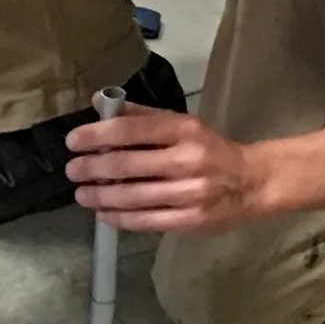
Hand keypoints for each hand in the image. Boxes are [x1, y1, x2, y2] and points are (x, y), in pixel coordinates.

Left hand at [65, 102, 265, 232]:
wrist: (252, 183)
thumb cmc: (210, 149)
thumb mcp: (182, 123)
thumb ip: (141, 115)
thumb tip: (98, 102)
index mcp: (183, 129)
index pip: (131, 130)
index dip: (96, 135)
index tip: (73, 141)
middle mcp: (187, 159)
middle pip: (126, 165)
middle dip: (92, 168)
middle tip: (72, 170)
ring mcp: (190, 192)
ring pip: (133, 196)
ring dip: (100, 196)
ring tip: (82, 194)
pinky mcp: (191, 220)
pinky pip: (146, 221)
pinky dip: (120, 218)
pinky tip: (104, 214)